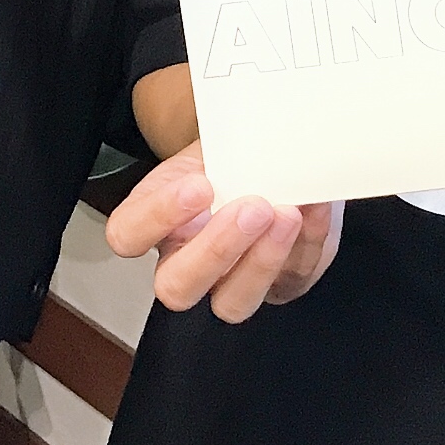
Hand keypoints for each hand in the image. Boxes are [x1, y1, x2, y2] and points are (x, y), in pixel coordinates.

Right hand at [104, 144, 342, 322]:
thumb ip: (221, 147)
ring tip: (289, 214)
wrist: (276, 158)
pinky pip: (291, 279)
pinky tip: (315, 208)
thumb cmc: (236, 153)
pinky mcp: (279, 285)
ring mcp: (231, 282)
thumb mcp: (216, 142)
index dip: (158, 217)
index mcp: (155, 222)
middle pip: (177, 287)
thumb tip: (252, 141)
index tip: (200, 185)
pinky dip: (309, 243)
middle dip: (217, 249)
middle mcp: (186, 262)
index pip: (128, 236)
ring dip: (263, 261)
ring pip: (233, 303)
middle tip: (253, 208)